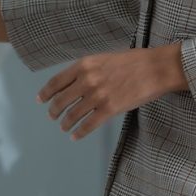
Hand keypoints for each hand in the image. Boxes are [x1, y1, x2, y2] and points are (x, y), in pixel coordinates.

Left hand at [37, 43, 186, 140]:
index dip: (46, 93)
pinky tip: (75, 136)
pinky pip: (88, 125)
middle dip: (54, 111)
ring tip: (64, 127)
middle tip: (52, 116)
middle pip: (61, 100)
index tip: (40, 100)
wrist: (155, 68)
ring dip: (65, 123)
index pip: (56, 82)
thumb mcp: (103, 59)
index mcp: (84, 65)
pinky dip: (79, 132)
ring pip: (73, 114)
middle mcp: (87, 80)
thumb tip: (73, 83)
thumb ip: (87, 70)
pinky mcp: (110, 109)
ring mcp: (97, 95)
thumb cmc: (132, 62)